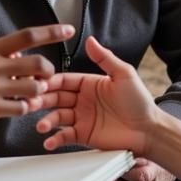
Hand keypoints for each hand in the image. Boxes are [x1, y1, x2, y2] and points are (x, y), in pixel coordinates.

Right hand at [0, 23, 74, 133]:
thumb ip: (1, 56)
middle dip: (48, 71)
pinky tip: (16, 106)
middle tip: (45, 76)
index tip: (70, 29)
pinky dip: (24, 107)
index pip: (28, 35)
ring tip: (29, 93)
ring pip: (35, 88)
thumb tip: (25, 56)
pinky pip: (23, 108)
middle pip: (39, 64)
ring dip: (38, 91)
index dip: (53, 32)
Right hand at [37, 36, 159, 154]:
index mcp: (89, 84)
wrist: (149, 131)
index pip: (64, 80)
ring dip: (47, 121)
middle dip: (42, 100)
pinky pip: (65, 136)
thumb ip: (104, 58)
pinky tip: (50, 141)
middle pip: (56, 98)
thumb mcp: (123, 74)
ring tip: (41, 125)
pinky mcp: (84, 135)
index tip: (38, 82)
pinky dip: (55, 139)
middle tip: (31, 103)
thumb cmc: (139, 101)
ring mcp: (81, 118)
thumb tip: (89, 39)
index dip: (50, 81)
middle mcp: (82, 100)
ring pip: (57, 117)